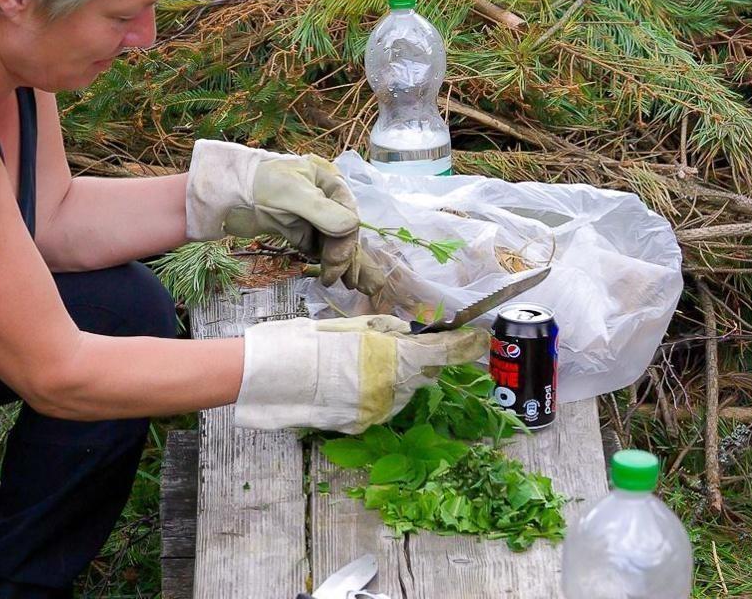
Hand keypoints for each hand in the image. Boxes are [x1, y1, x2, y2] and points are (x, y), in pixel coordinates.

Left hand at [185, 140, 385, 293]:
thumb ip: (322, 211)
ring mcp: (310, 216)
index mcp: (327, 181)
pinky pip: (317, 247)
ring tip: (344, 283)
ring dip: (338, 261)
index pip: (348, 212)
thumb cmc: (259, 184)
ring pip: (332, 241)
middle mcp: (323, 198)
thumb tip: (351, 228)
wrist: (225, 193)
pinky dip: (324, 260)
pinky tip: (330, 274)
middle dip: (344, 254)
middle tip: (342, 279)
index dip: (346, 238)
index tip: (338, 260)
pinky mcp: (296, 230)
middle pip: (342, 230)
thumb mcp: (293, 193)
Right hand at [233, 314, 487, 433]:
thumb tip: (408, 335)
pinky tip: (350, 381)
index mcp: (390, 356)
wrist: (270, 377)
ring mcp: (377, 410)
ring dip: (398, 378)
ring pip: (404, 392)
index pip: (441, 351)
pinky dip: (376, 393)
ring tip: (363, 363)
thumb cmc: (305, 342)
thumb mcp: (349, 326)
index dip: (465, 345)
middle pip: (424, 373)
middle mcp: (391, 387)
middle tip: (398, 345)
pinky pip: (381, 406)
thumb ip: (385, 331)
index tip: (480, 339)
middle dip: (421, 360)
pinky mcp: (361, 425)